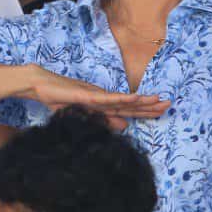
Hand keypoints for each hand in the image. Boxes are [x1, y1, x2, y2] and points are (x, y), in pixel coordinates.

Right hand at [7, 65, 170, 130]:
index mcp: (104, 103)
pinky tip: (135, 97)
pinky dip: (122, 98)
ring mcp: (96, 95)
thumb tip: (124, 125)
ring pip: (123, 100)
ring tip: (158, 100)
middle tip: (169, 104)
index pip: (128, 109)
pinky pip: (107, 98)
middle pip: (130, 104)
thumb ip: (104, 119)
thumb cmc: (60, 100)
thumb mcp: (85, 114)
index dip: (146, 110)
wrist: (41, 86)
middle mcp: (103, 97)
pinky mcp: (86, 95)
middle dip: (150, 105)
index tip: (162, 110)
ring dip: (141, 100)